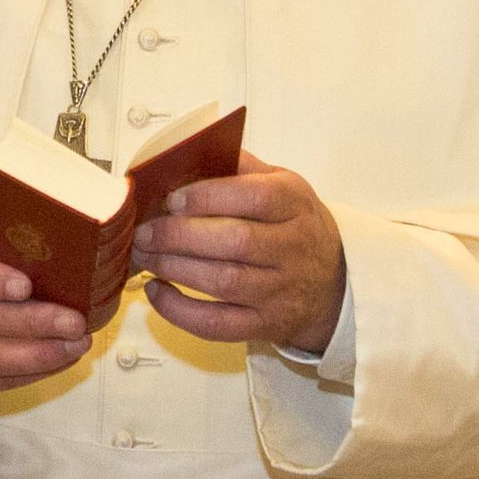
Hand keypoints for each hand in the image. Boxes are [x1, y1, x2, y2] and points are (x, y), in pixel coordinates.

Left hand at [129, 152, 346, 353]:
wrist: (333, 284)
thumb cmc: (297, 228)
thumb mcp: (283, 185)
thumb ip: (241, 167)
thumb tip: (188, 154)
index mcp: (294, 205)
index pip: (256, 198)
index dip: (209, 197)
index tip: (173, 199)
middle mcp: (292, 248)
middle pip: (235, 241)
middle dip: (179, 235)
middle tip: (144, 231)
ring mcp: (280, 290)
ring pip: (223, 282)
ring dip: (173, 268)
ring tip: (144, 255)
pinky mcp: (265, 324)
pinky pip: (218, 324)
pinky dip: (180, 311)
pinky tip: (157, 291)